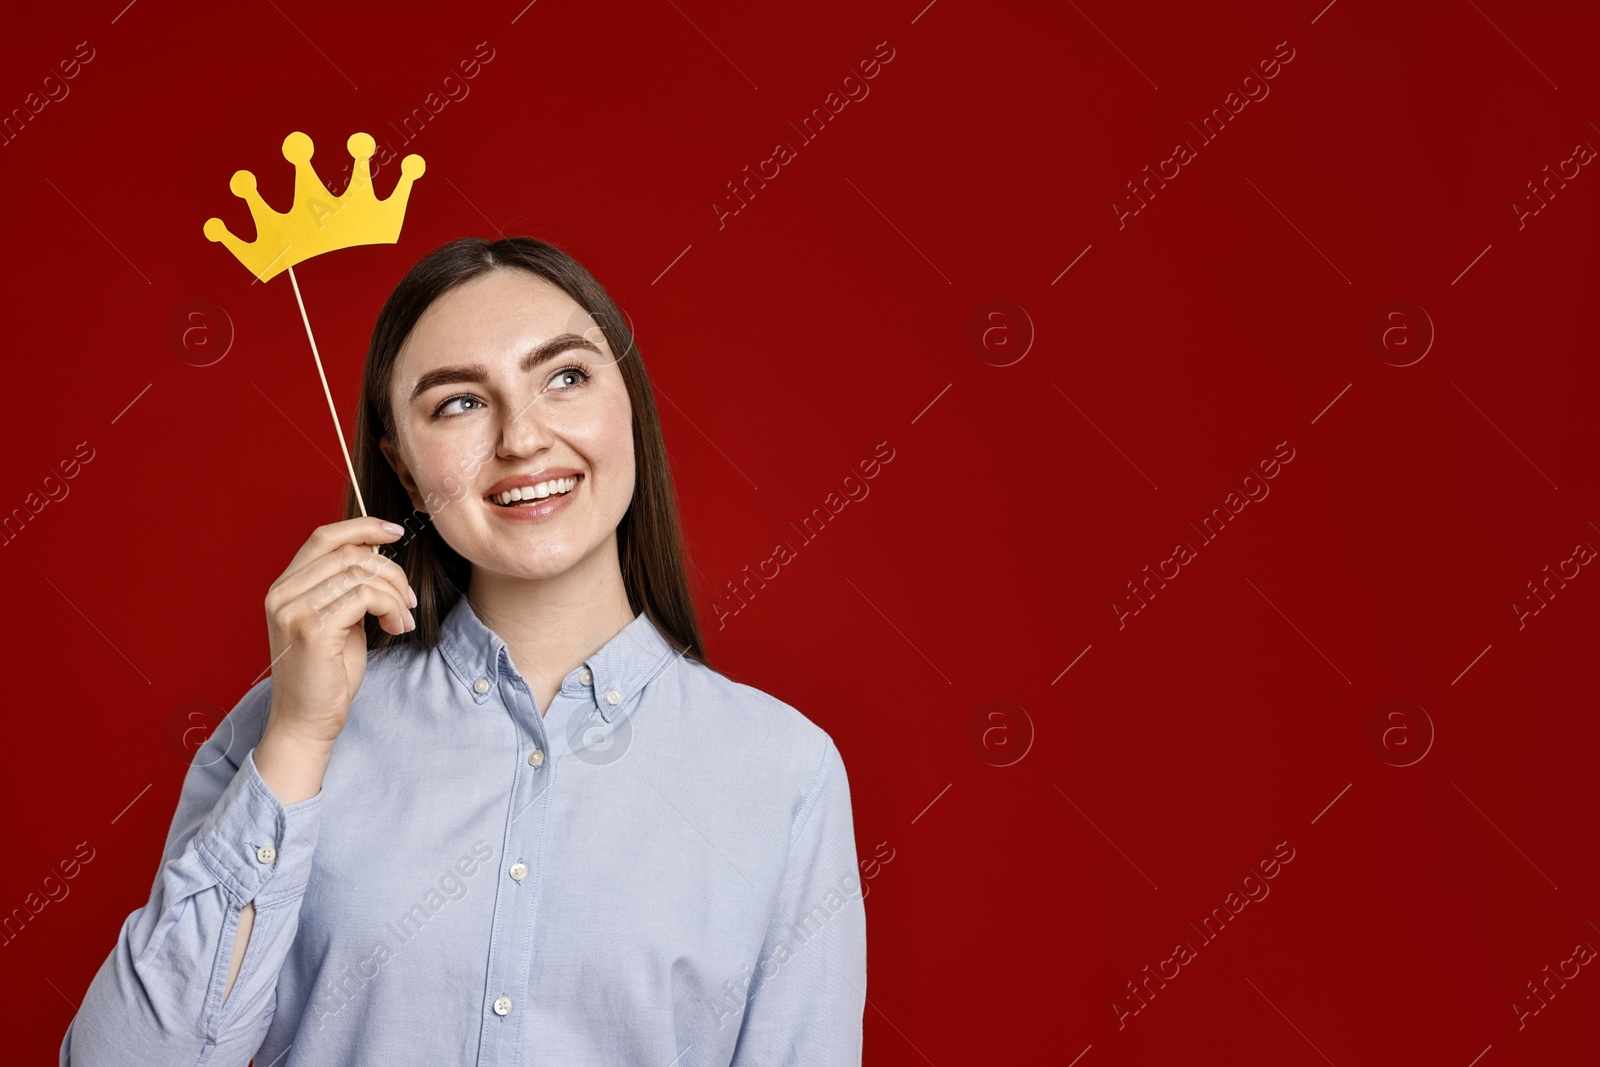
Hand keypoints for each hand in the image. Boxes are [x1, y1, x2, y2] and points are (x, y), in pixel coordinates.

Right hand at [262, 517, 415, 746]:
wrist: (306, 722)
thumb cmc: (327, 674)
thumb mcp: (338, 619)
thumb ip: (347, 586)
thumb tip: (375, 550)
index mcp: (284, 587)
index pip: (324, 537)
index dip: (363, 526)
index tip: (396, 532)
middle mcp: (282, 593)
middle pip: (350, 553)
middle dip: (391, 571)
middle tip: (409, 599)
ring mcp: (293, 610)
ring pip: (361, 574)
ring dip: (395, 594)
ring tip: (403, 618)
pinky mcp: (312, 629)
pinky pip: (364, 596)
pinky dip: (391, 607)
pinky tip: (397, 627)